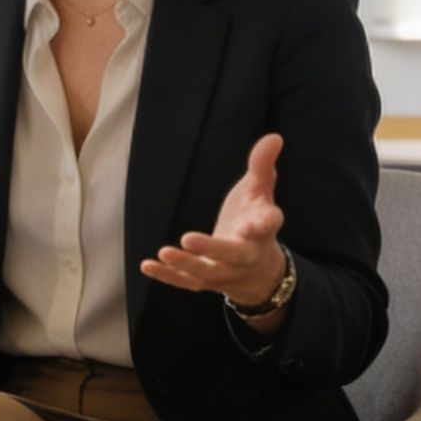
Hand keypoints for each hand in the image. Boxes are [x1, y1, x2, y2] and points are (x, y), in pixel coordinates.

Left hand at [141, 133, 288, 310]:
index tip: (254, 224)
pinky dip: (167, 276)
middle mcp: (245, 254)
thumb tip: (274, 137)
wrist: (258, 270)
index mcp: (262, 229)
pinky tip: (147, 265)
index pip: (267, 225)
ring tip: (165, 252)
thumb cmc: (254, 219)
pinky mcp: (205, 282)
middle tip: (188, 237)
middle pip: (231, 253)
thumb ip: (262, 166)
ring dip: (185, 264)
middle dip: (212, 248)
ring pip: (206, 272)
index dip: (262, 224)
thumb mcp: (260, 191)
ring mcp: (225, 271)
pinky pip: (185, 282)